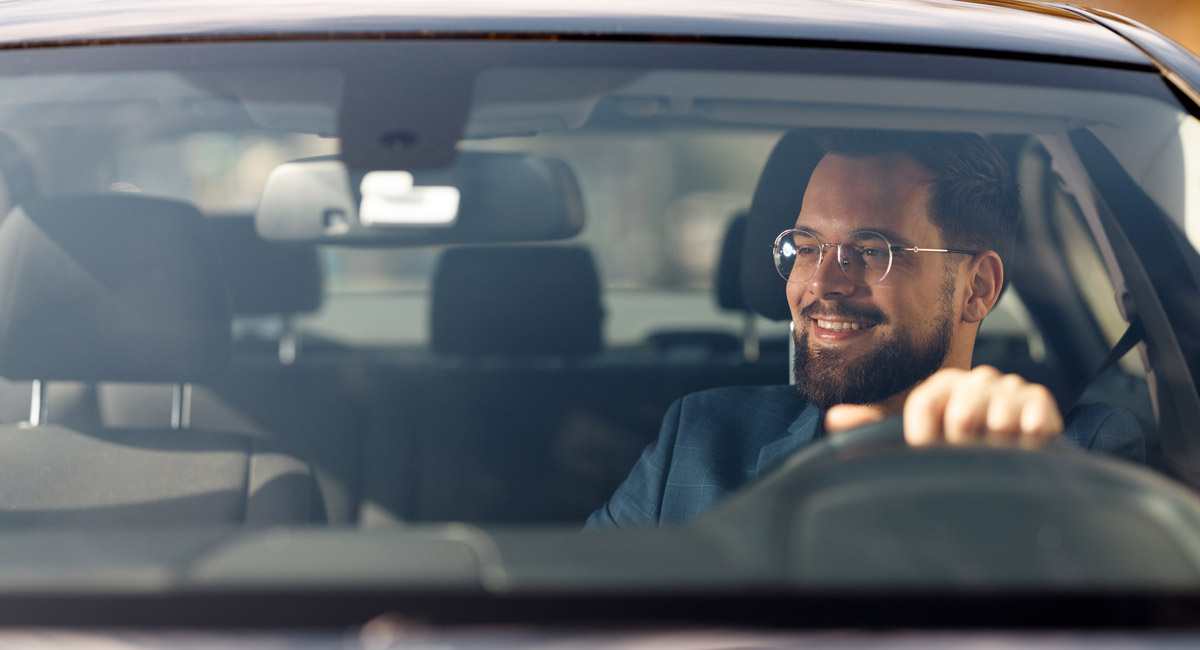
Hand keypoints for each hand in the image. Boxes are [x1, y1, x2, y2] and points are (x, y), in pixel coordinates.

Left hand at [824, 365, 1062, 447]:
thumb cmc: (954, 452)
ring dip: (995, 448)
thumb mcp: (910, 440)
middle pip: (962, 414)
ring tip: (993, 454)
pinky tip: (1022, 447)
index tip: (932, 452)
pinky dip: (1028, 439)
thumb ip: (873, 427)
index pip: (924, 405)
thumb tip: (834, 417)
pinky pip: (1033, 418)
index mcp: (941, 386)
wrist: (1008, 471)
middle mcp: (974, 380)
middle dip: (963, 446)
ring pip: (998, 420)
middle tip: (968, 456)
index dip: (926, 438)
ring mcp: (1009, 388)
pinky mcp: (1040, 401)